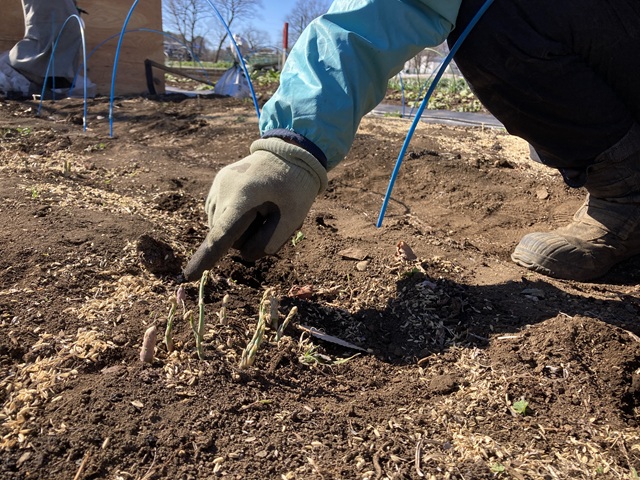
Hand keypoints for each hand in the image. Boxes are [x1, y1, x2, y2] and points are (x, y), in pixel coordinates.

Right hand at [182, 138, 327, 280]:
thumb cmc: (294, 187)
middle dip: (250, 235)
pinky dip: (237, 217)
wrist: (289, 153)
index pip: (222, 235)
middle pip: (229, 238)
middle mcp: (223, 191)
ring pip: (223, 228)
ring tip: (265, 206)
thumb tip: (244, 254)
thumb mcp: (292, 219)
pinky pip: (222, 216)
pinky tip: (253, 201)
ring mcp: (216, 187)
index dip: (207, 258)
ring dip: (243, 227)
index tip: (188, 276)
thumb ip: (268, 243)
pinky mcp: (216, 186)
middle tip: (273, 215)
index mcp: (243, 198)